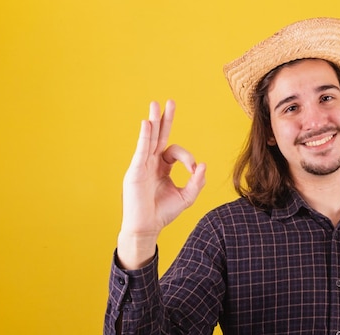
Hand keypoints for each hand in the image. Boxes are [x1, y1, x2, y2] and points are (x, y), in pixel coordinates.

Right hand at [117, 100, 205, 268]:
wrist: (147, 227)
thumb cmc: (163, 212)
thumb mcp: (186, 197)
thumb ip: (197, 182)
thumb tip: (203, 165)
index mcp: (163, 167)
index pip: (175, 152)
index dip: (187, 158)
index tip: (193, 169)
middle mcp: (151, 163)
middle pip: (159, 136)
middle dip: (165, 119)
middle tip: (170, 102)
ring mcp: (142, 165)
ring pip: (149, 139)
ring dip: (153, 122)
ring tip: (155, 105)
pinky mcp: (135, 171)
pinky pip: (141, 150)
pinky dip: (144, 136)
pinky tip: (146, 123)